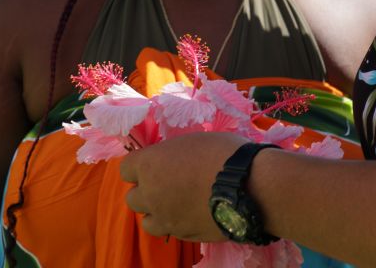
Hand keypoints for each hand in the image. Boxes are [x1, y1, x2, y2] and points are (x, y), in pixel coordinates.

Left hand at [120, 132, 249, 240]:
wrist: (249, 186)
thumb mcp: (194, 140)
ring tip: (177, 204)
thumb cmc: (223, 152)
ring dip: (157, 212)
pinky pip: (171, 231)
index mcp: (150, 165)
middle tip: (167, 184)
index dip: (140, 166)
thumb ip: (173, 154)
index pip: (126, 169)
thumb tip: (172, 160)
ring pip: (147, 221)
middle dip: (146, 191)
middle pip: (132, 198)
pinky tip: (194, 214)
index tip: (156, 163)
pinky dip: (177, 224)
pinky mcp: (184, 235)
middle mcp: (150, 194)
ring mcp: (166, 219)